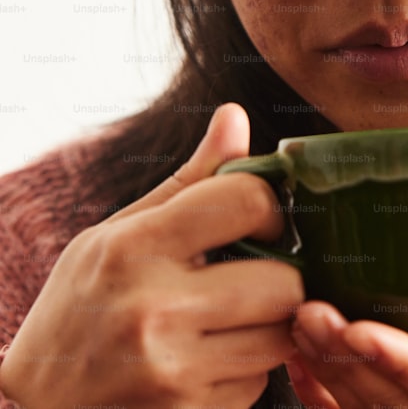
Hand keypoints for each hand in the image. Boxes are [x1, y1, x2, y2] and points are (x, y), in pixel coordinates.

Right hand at [0, 104, 304, 408]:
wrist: (37, 407)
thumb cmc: (81, 309)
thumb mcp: (118, 235)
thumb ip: (188, 181)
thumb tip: (236, 116)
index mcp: (135, 247)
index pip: (247, 200)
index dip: (270, 207)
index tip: (262, 221)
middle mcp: (155, 308)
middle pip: (284, 282)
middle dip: (279, 279)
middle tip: (253, 279)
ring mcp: (172, 370)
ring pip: (281, 336)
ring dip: (269, 327)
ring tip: (231, 321)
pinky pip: (259, 384)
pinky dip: (247, 372)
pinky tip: (209, 361)